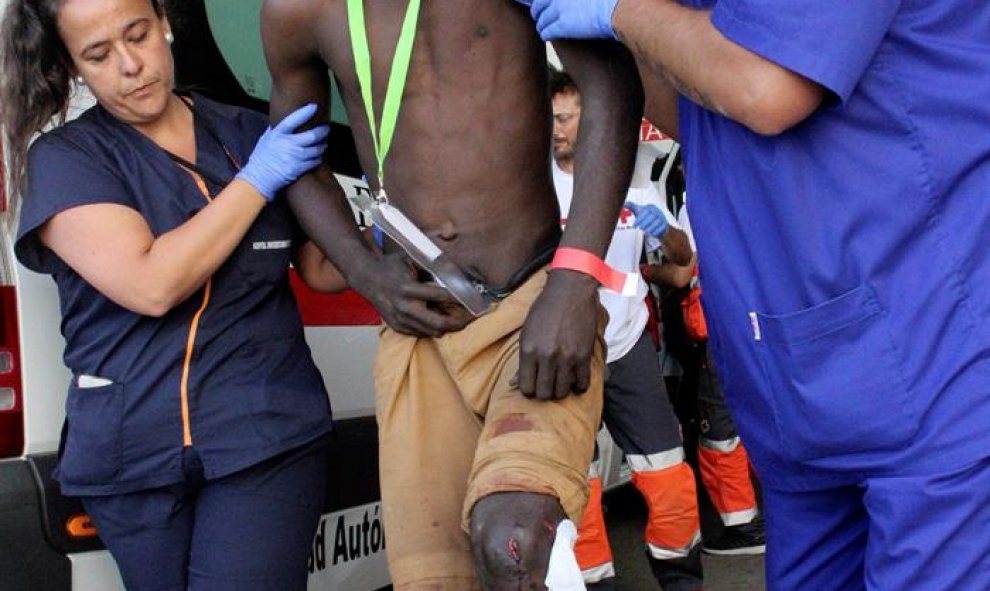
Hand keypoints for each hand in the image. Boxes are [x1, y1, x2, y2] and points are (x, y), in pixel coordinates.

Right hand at [236, 103, 329, 201]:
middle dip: (322, 131)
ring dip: (322, 146)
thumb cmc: (261, 158)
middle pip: (311, 136)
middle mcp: (287, 145)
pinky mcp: (298, 169)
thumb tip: (280, 118)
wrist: (259, 178)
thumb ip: (274, 129)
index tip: (314, 107)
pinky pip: (314, 162)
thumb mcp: (265, 139)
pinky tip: (318, 156)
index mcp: (277, 135)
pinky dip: (318, 158)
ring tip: (323, 143)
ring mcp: (293, 157)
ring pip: (316, 149)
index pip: (292, 120)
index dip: (304, 113)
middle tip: (326, 128)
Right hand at [356, 252, 473, 336]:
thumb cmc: (390, 266)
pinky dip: (433, 328)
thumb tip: (453, 255)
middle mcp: (403, 307)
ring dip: (447, 326)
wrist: (366, 278)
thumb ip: (432, 261)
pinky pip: (421, 333)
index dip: (459, 298)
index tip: (473, 299)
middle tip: (470, 318)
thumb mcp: (410, 257)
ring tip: (458, 318)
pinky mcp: (398, 327)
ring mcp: (400, 320)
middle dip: (458, 323)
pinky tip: (440, 319)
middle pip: (438, 323)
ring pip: (432, 331)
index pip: (440, 296)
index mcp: (407, 288)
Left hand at [516, 270, 599, 399]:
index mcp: (528, 350)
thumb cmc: (546, 308)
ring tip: (561, 385)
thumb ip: (523, 359)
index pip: (526, 388)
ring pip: (562, 392)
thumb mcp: (527, 332)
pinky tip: (576, 384)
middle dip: (544, 394)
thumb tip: (513, 383)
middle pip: (544, 393)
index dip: (529, 391)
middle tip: (547, 387)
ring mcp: (566, 357)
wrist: (570, 291)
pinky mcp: (584, 355)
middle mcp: (546, 356)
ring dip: (561, 391)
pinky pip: (583, 383)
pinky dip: (579, 387)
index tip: (533, 387)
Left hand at [525, 0, 618, 40]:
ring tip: (544, 27)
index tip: (543, 3)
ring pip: (541, 19)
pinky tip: (547, 35)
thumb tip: (577, 4)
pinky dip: (545, 33)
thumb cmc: (612, 0)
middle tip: (539, 15)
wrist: (619, 10)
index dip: (543, 0)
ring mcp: (559, 9)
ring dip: (542, 23)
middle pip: (539, 3)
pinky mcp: (561, 26)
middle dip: (538, 10)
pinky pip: (546, 31)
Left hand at [625, 201, 668, 237]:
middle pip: (651, 217)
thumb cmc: (646, 216)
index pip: (645, 212)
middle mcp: (657, 211)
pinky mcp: (665, 224)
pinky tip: (651, 234)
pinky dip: (656, 231)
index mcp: (650, 207)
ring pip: (657, 222)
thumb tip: (624, 204)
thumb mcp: (638, 211)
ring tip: (645, 231)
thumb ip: (631, 206)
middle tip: (640, 228)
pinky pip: (662, 227)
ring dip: (650, 228)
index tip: (634, 225)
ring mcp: (662, 218)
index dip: (639, 219)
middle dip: (645, 223)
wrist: (655, 224)